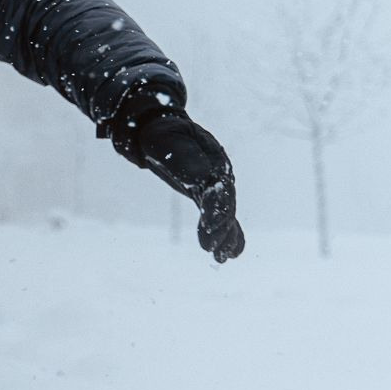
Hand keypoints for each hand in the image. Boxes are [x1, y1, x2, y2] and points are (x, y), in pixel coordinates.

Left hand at [128, 109, 244, 261]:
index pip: (220, 188)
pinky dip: (227, 235)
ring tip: (221, 258)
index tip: (210, 225)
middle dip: (219, 228)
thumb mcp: (171, 142)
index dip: (217, 207)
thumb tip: (205, 177)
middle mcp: (220, 176)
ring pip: (224, 215)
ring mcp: (215, 187)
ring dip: (224, 237)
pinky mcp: (207, 196)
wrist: (161, 131)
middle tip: (212, 249)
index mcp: (215, 161)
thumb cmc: (166, 135)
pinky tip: (228, 255)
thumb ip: (187, 159)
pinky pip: (220, 217)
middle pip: (224, 205)